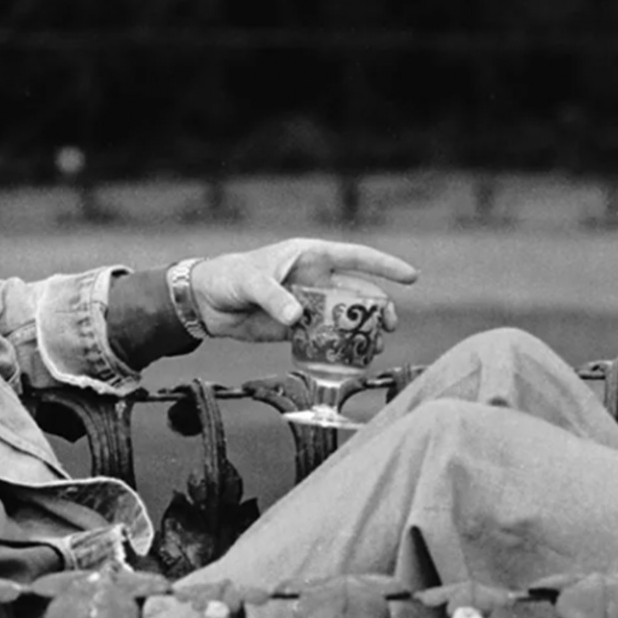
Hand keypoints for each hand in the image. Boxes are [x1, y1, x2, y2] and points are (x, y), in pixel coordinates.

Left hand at [187, 238, 417, 341]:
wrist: (205, 302)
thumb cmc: (228, 277)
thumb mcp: (251, 281)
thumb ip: (274, 297)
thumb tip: (298, 318)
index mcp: (310, 256)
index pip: (356, 258)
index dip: (385, 266)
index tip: (412, 277)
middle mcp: (315, 279)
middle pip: (357, 293)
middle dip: (378, 309)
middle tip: (390, 327)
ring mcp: (308, 304)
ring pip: (344, 318)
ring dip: (361, 332)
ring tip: (375, 348)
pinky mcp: (297, 327)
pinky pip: (324, 338)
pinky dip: (338, 348)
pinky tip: (350, 360)